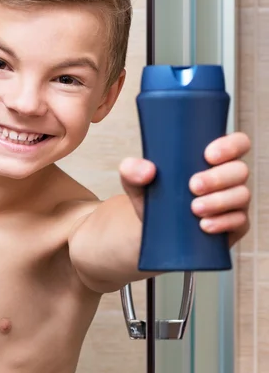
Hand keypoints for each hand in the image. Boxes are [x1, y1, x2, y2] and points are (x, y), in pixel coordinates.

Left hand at [119, 132, 250, 247]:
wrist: (153, 229)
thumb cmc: (153, 195)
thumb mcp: (136, 181)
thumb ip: (132, 169)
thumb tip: (147, 170)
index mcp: (213, 158)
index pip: (237, 143)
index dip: (230, 146)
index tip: (208, 155)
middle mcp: (228, 177)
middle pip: (240, 170)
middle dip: (217, 178)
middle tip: (193, 186)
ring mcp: (234, 201)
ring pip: (241, 195)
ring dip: (219, 201)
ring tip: (194, 208)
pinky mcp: (233, 225)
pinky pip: (239, 222)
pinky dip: (223, 223)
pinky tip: (204, 225)